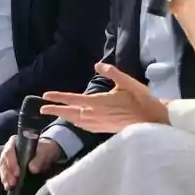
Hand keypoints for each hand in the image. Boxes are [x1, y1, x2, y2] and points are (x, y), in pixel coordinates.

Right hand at [0, 135, 62, 190]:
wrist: (45, 153)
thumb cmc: (44, 150)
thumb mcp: (45, 152)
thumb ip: (39, 159)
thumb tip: (32, 169)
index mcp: (15, 141)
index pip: (9, 151)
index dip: (12, 162)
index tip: (17, 173)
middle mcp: (9, 149)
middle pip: (4, 161)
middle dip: (8, 173)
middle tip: (13, 182)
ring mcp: (8, 158)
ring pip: (3, 168)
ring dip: (6, 178)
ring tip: (9, 186)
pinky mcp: (9, 167)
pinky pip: (5, 173)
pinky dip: (6, 180)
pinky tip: (8, 187)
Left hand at [40, 63, 168, 132]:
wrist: (152, 120)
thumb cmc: (141, 100)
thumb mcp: (127, 82)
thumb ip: (112, 73)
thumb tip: (98, 65)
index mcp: (99, 102)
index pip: (73, 99)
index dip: (59, 97)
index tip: (46, 96)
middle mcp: (95, 114)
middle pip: (71, 113)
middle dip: (56, 110)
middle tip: (42, 108)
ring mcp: (99, 124)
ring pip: (76, 121)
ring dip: (65, 117)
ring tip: (55, 113)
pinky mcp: (104, 129)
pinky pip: (85, 127)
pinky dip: (76, 123)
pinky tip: (75, 121)